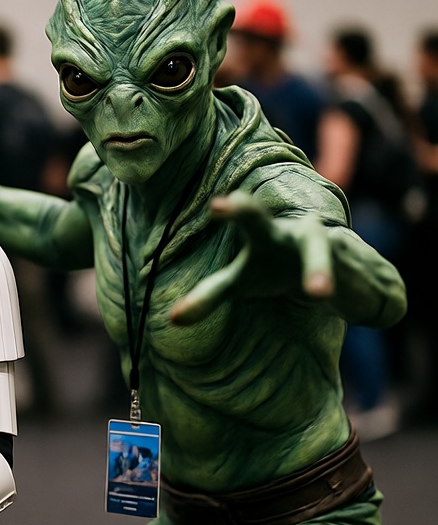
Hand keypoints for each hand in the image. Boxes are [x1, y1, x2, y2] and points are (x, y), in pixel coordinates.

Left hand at [170, 191, 334, 325]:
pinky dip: (349, 293)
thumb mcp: (242, 283)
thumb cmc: (278, 269)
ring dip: (319, 270)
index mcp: (265, 233)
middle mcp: (293, 231)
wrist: (342, 276)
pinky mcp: (352, 266)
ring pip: (319, 250)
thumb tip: (172, 320)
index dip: (233, 209)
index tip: (215, 206)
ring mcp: (326, 245)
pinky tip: (344, 301)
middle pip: (271, 218)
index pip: (247, 216)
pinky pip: (348, 280)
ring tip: (318, 294)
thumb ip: (208, 296)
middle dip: (250, 212)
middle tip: (228, 205)